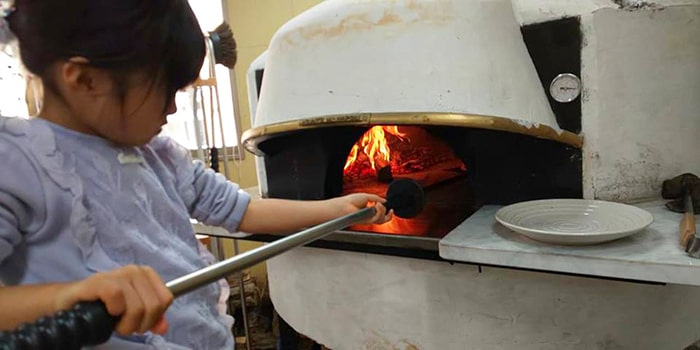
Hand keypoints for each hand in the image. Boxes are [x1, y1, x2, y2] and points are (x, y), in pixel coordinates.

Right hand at [54, 265, 172, 335]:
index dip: (154, 317)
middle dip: (139, 324)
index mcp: (145, 275)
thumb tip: (163, 327)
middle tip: (123, 325)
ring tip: (113, 321)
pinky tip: (107, 312)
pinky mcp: (99, 281)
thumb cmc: (102, 307)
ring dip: (125, 324)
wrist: (69, 303)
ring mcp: (117, 274)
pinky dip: (113, 310)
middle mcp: (134, 270)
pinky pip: (117, 296)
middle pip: (153, 306)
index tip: (139, 322)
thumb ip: (150, 319)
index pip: (166, 299)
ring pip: (137, 306)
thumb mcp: (130, 314)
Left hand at [333, 193, 392, 224]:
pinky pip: (376, 219)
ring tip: (378, 204)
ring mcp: (368, 219)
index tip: (391, 209)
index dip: (387, 213)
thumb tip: (385, 200)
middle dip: (388, 214)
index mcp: (369, 211)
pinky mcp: (366, 221)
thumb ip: (376, 198)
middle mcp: (369, 216)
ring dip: (383, 211)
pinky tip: (376, 205)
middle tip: (387, 209)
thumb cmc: (351, 201)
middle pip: (383, 220)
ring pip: (381, 220)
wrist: (344, 205)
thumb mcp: (367, 196)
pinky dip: (379, 212)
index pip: (381, 215)